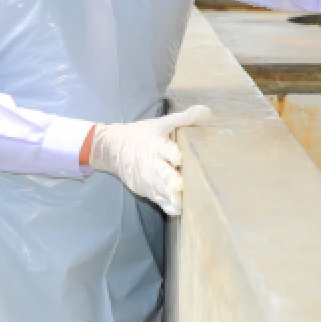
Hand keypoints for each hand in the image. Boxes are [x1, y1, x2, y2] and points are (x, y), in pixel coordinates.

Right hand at [88, 105, 211, 215]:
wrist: (112, 150)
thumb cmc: (141, 135)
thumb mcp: (160, 123)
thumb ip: (184, 118)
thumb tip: (207, 112)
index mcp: (156, 145)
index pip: (164, 149)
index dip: (172, 153)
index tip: (179, 157)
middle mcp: (152, 164)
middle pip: (162, 174)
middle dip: (171, 180)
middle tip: (180, 184)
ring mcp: (149, 180)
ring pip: (161, 190)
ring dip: (172, 196)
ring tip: (184, 202)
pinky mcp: (147, 191)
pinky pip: (159, 201)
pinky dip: (169, 205)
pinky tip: (179, 209)